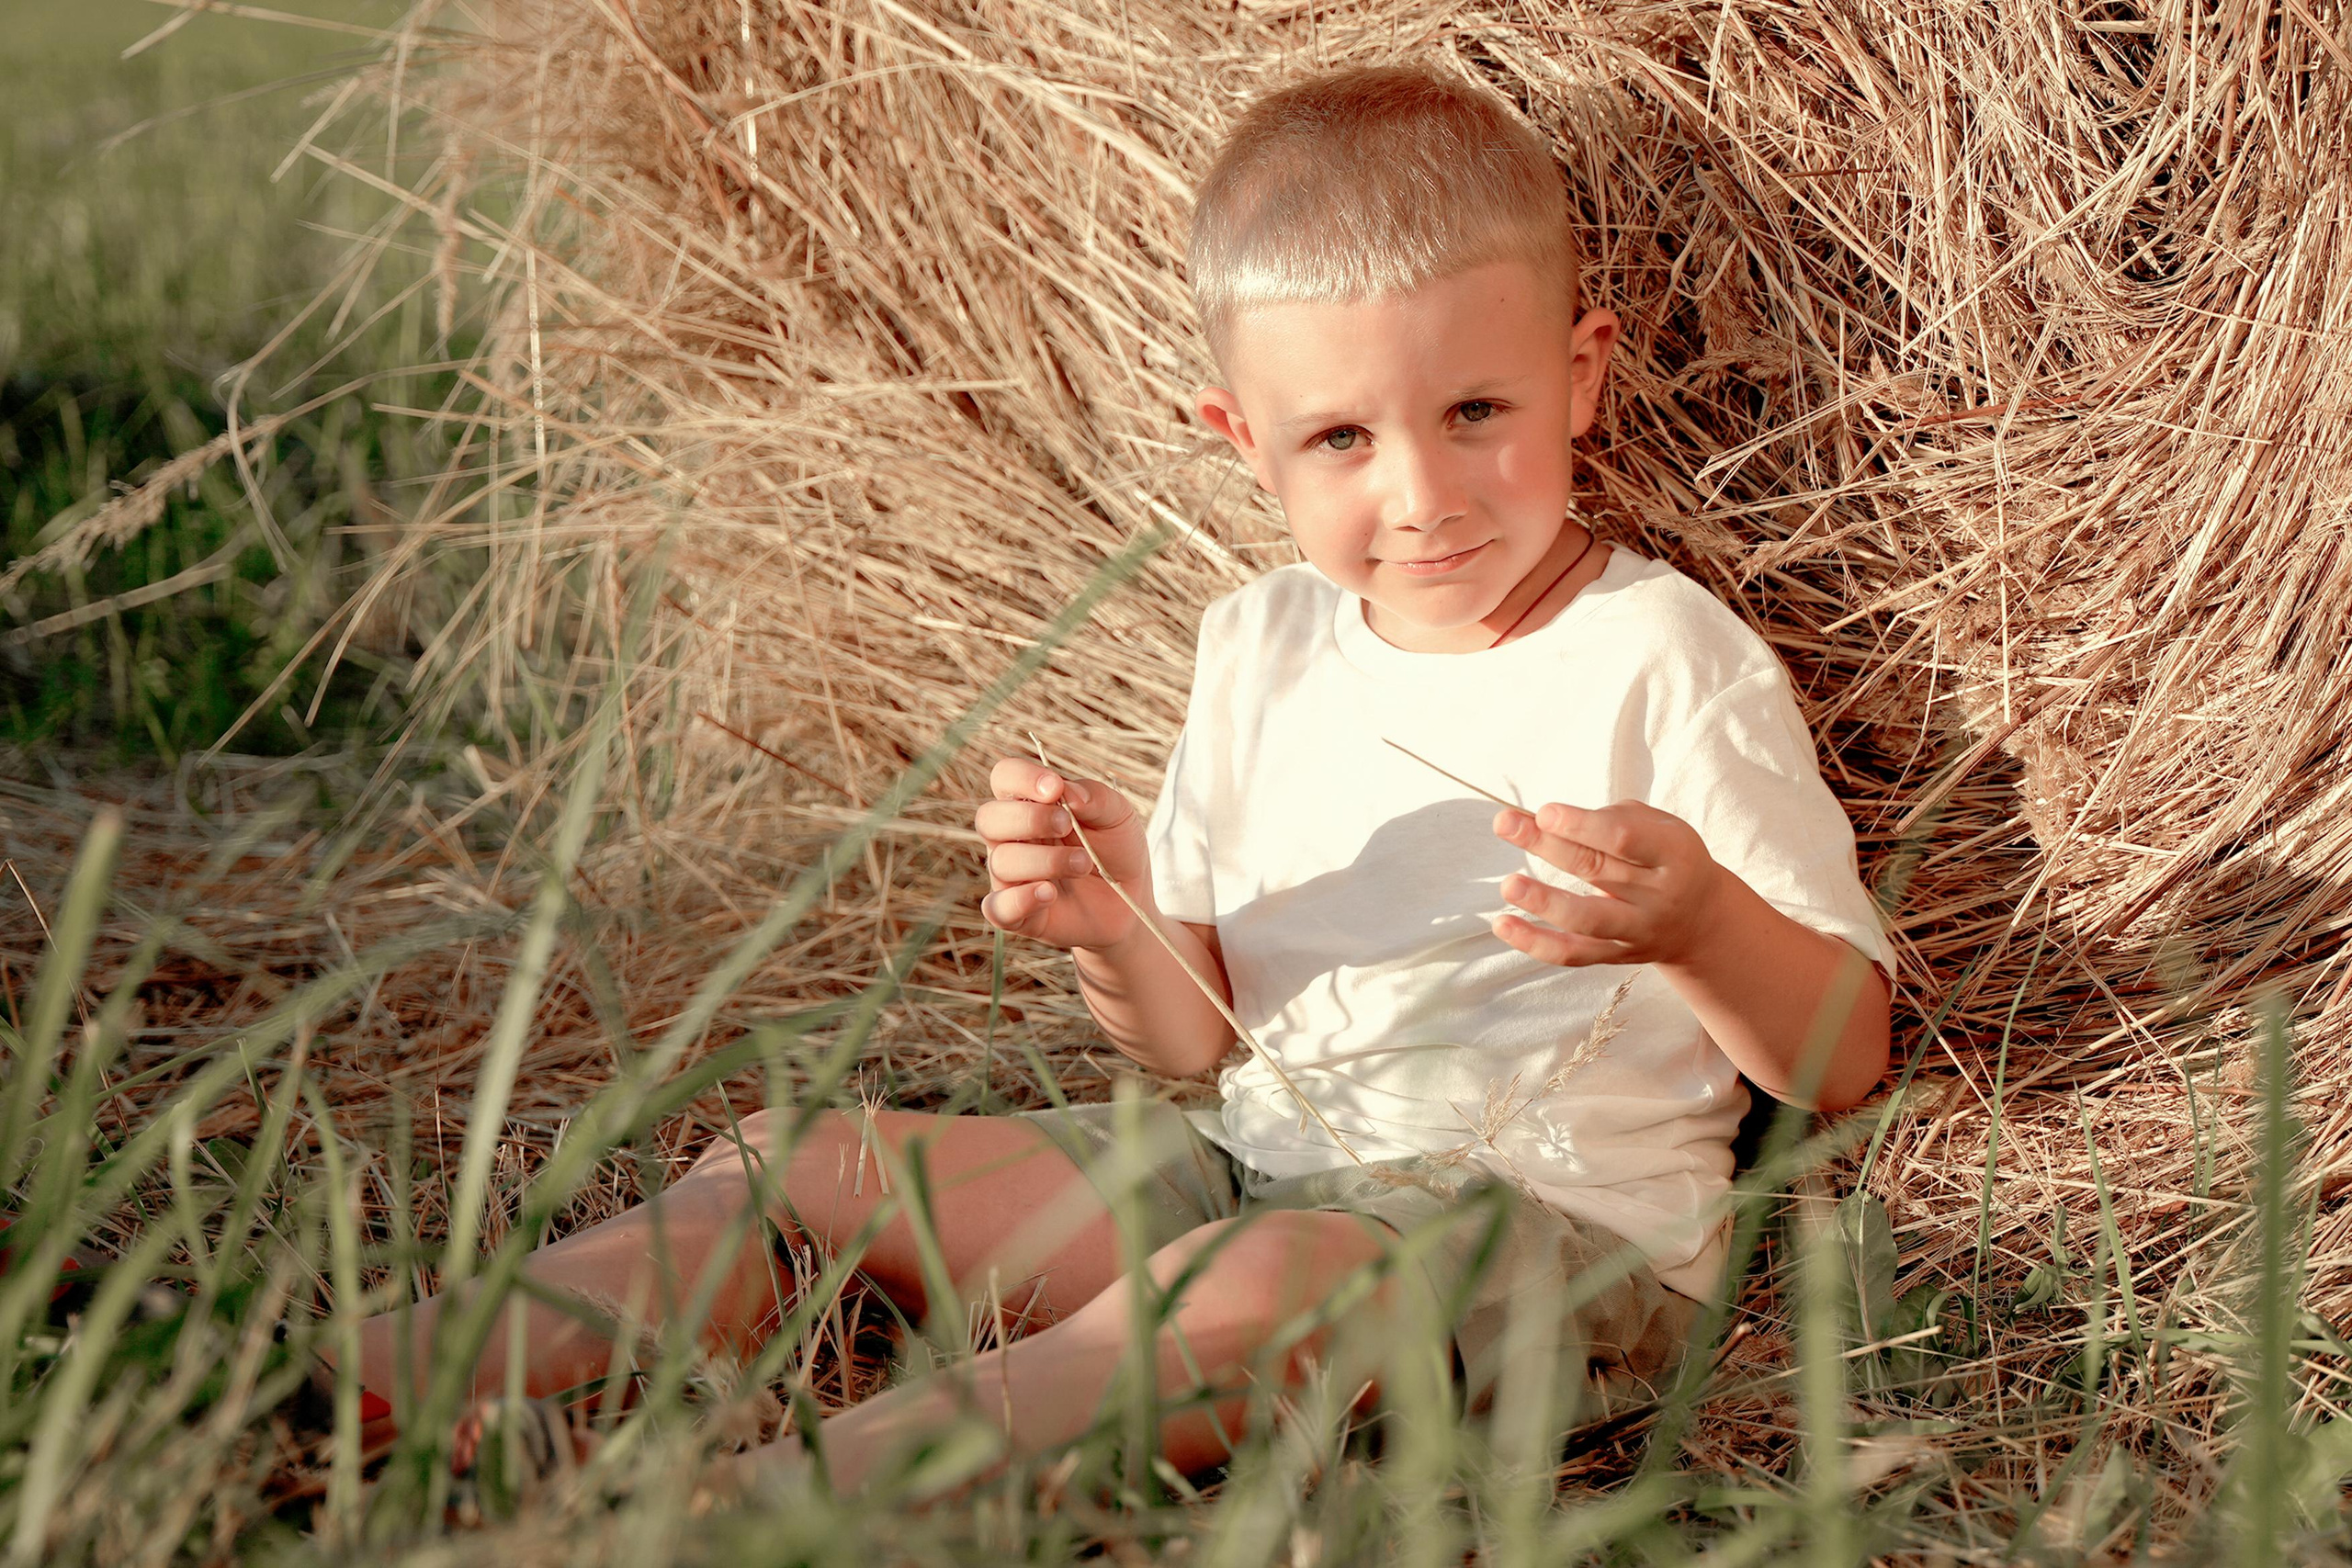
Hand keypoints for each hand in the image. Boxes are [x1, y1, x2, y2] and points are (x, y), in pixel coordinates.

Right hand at [974, 756, 1150, 951]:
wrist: (1130, 902)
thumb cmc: (1117, 850)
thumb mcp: (1118, 815)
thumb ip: (1095, 796)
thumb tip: (1067, 790)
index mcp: (1030, 804)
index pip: (1005, 778)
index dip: (1022, 777)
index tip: (1055, 788)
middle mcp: (1012, 837)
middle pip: (989, 818)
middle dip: (1029, 819)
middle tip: (1067, 825)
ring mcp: (1010, 876)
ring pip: (1001, 861)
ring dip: (1046, 861)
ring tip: (1083, 864)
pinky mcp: (1016, 914)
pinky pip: (997, 907)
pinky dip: (1021, 899)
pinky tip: (1050, 893)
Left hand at [1490, 800, 1725, 967]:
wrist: (1700, 921)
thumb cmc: (1668, 859)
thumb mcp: (1661, 827)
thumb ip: (1615, 818)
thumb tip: (1552, 820)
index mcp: (1673, 852)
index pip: (1623, 838)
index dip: (1581, 824)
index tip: (1544, 812)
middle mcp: (1658, 895)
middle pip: (1596, 870)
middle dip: (1546, 844)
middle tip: (1505, 823)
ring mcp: (1637, 929)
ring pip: (1586, 919)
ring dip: (1543, 901)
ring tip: (1508, 883)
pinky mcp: (1616, 955)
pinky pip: (1573, 953)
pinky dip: (1535, 943)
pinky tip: (1503, 925)